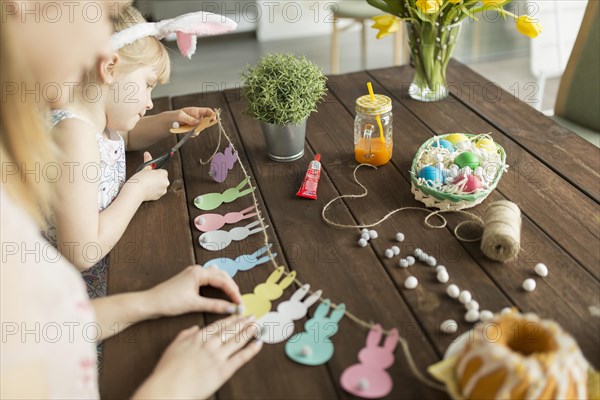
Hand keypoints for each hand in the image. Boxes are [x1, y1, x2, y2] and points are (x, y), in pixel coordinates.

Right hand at [129, 151, 169, 201]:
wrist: (135, 191)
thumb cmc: (139, 179)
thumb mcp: (144, 168)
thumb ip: (148, 160)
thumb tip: (147, 153)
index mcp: (163, 174)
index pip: (162, 171)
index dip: (156, 172)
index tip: (150, 173)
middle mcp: (165, 182)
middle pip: (162, 179)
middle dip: (156, 178)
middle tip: (147, 178)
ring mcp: (163, 190)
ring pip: (160, 186)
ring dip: (155, 185)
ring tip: (146, 184)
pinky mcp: (159, 197)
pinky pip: (157, 192)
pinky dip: (153, 191)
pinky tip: (147, 190)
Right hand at [133, 317, 261, 398]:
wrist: (168, 389)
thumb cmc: (167, 372)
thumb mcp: (173, 347)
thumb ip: (185, 335)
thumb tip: (194, 329)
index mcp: (197, 338)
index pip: (218, 325)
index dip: (230, 319)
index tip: (237, 314)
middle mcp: (210, 345)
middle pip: (230, 330)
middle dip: (242, 322)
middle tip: (252, 316)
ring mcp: (217, 357)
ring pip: (237, 340)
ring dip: (249, 331)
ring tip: (257, 325)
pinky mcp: (223, 371)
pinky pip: (241, 358)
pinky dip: (251, 349)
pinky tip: (259, 343)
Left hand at [145, 265, 242, 317]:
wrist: (150, 302)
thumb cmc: (169, 301)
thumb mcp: (194, 304)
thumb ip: (214, 306)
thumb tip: (231, 309)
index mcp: (199, 272)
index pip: (223, 281)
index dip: (233, 292)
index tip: (240, 303)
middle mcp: (198, 270)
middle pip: (222, 276)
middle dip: (232, 288)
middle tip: (239, 300)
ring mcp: (194, 273)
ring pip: (216, 276)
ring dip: (226, 285)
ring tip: (233, 295)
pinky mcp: (190, 279)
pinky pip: (209, 278)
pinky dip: (218, 284)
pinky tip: (221, 287)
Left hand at [168, 107, 215, 136]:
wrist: (168, 123)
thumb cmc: (174, 116)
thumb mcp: (180, 116)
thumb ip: (189, 119)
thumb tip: (197, 122)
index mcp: (195, 111)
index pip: (207, 111)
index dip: (212, 114)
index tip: (214, 120)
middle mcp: (197, 117)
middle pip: (206, 121)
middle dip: (203, 126)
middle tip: (196, 129)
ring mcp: (195, 124)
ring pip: (200, 129)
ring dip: (195, 131)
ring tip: (187, 130)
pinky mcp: (192, 129)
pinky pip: (195, 133)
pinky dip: (191, 134)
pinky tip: (185, 132)